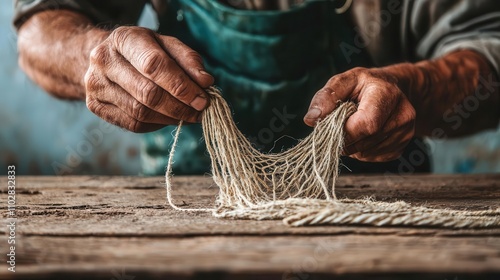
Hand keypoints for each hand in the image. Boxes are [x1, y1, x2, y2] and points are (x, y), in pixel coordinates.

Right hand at [84, 26, 213, 132]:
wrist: (105, 58)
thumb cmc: (143, 51)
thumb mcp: (166, 45)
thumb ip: (188, 60)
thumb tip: (206, 82)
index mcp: (124, 38)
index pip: (154, 65)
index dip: (181, 86)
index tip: (202, 99)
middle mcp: (104, 60)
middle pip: (148, 93)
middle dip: (179, 106)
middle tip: (200, 111)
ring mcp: (96, 85)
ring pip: (140, 112)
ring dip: (171, 118)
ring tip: (189, 116)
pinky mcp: (95, 106)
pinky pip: (133, 124)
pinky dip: (157, 124)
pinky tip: (169, 118)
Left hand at [304, 67, 415, 161]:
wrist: (392, 90)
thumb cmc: (364, 85)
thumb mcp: (344, 81)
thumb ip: (326, 97)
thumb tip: (311, 119)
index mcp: (387, 93)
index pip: (366, 124)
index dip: (343, 131)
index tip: (329, 128)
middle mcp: (402, 114)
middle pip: (364, 141)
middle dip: (344, 138)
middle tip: (337, 127)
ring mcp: (405, 133)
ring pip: (365, 152)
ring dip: (351, 145)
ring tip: (352, 127)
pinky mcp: (400, 147)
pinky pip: (372, 158)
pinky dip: (360, 150)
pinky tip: (362, 135)